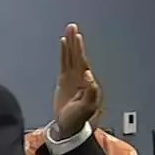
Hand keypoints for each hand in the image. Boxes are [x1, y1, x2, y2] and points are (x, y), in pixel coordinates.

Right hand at [53, 24, 101, 138]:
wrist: (68, 127)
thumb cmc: (78, 119)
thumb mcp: (86, 108)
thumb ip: (90, 92)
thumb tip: (89, 75)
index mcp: (88, 83)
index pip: (83, 62)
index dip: (79, 50)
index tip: (77, 38)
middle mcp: (81, 77)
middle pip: (77, 55)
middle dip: (75, 41)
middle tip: (73, 27)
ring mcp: (73, 78)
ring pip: (71, 56)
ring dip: (70, 43)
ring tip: (69, 30)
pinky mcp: (64, 80)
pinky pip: (64, 62)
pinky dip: (64, 52)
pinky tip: (64, 43)